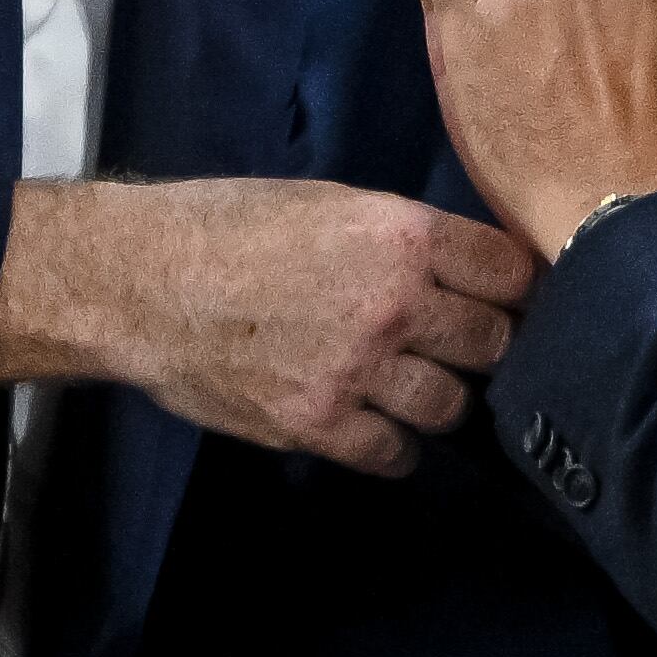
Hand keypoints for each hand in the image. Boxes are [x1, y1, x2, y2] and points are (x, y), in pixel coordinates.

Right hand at [0, 177, 535, 477]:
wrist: (141, 282)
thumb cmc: (228, 224)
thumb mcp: (329, 203)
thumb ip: (400, 238)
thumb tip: (461, 269)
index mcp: (401, 234)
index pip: (511, 273)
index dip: (515, 288)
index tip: (508, 300)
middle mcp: (393, 303)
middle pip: (494, 343)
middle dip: (485, 344)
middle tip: (463, 346)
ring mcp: (358, 369)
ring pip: (452, 405)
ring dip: (442, 397)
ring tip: (416, 385)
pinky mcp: (319, 424)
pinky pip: (396, 453)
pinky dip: (396, 446)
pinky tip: (379, 425)